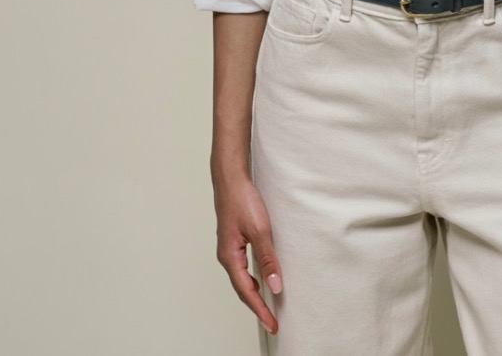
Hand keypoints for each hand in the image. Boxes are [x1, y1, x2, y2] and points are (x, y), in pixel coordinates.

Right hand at [214, 171, 282, 334]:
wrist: (230, 177)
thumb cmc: (242, 199)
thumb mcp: (259, 230)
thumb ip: (268, 258)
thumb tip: (274, 286)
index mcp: (230, 257)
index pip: (247, 292)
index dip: (260, 310)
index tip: (272, 324)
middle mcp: (227, 256)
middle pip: (242, 289)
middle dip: (257, 306)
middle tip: (273, 321)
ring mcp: (229, 248)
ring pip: (242, 278)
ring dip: (254, 293)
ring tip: (268, 305)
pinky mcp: (234, 240)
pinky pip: (243, 266)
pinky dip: (252, 278)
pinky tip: (261, 277)